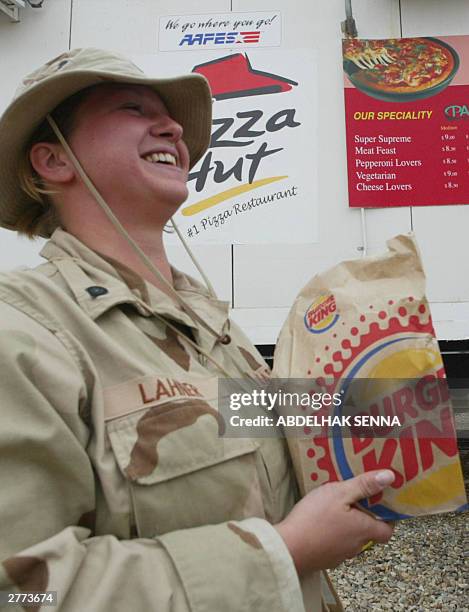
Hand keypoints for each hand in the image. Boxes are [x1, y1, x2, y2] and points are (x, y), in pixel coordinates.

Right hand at [274, 470, 394, 575]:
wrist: (288, 548)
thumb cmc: (315, 518)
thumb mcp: (339, 493)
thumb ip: (364, 485)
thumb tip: (389, 477)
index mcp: (364, 530)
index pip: (387, 530)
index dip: (387, 518)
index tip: (380, 503)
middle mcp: (356, 546)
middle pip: (367, 532)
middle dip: (362, 516)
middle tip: (351, 499)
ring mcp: (339, 555)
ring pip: (349, 538)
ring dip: (345, 525)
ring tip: (331, 508)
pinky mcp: (324, 559)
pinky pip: (333, 544)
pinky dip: (330, 534)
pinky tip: (317, 523)